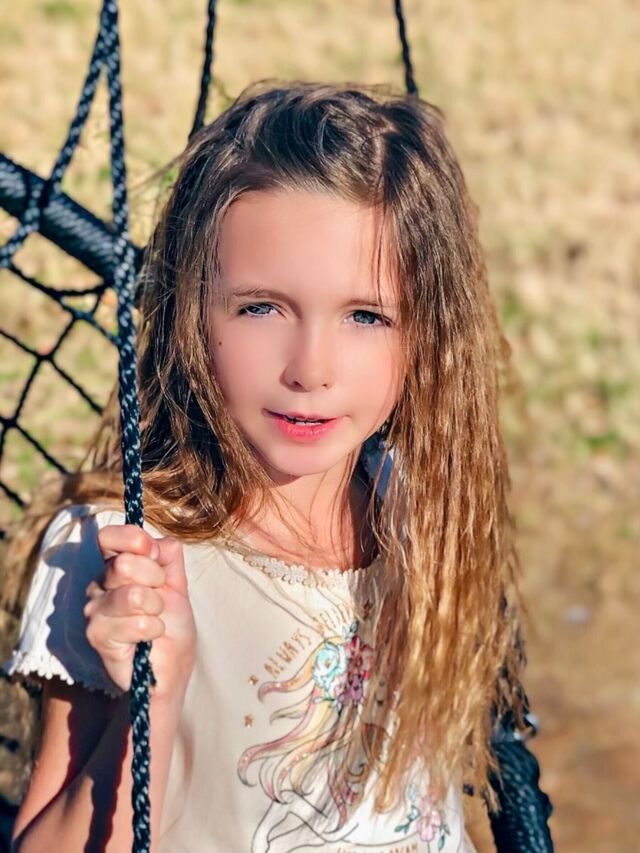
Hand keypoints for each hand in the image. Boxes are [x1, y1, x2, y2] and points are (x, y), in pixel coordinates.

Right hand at [84, 525, 196, 697]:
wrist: (171, 666)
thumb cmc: (171, 623)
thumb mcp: (177, 582)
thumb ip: (168, 555)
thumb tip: (154, 542)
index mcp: (114, 566)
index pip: (108, 536)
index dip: (136, 541)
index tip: (155, 556)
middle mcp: (98, 585)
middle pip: (125, 564)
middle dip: (155, 579)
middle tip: (159, 598)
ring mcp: (94, 611)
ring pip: (133, 595)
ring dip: (157, 608)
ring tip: (156, 618)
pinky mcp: (97, 636)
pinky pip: (136, 623)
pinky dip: (154, 629)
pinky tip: (151, 637)